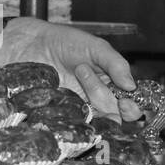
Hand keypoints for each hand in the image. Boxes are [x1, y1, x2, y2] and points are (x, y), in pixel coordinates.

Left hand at [0, 17, 141, 121]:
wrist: (32, 42)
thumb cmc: (65, 41)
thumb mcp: (95, 47)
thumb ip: (115, 64)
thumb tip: (132, 86)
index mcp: (113, 84)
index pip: (130, 104)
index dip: (132, 108)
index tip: (125, 101)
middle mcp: (99, 99)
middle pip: (114, 115)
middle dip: (108, 102)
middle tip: (92, 78)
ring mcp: (80, 107)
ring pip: (95, 120)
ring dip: (92, 102)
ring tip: (80, 70)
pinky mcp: (62, 112)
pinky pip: (74, 123)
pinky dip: (76, 119)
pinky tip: (71, 104)